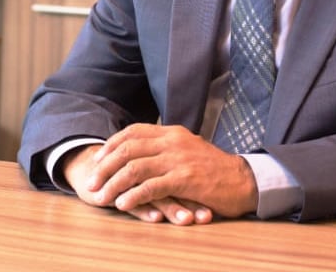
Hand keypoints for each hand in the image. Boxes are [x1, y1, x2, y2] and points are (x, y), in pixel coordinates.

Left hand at [62, 124, 257, 224]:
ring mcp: (179, 159)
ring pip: (136, 168)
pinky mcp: (185, 179)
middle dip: (105, 166)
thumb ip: (167, 149)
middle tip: (91, 181)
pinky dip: (134, 196)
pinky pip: (152, 186)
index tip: (98, 159)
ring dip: (114, 183)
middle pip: (129, 148)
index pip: (134, 131)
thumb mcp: (189, 150)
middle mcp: (173, 141)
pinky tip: (123, 204)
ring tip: (102, 196)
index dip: (112, 145)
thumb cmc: (215, 169)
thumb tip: (142, 153)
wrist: (243, 180)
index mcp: (173, 132)